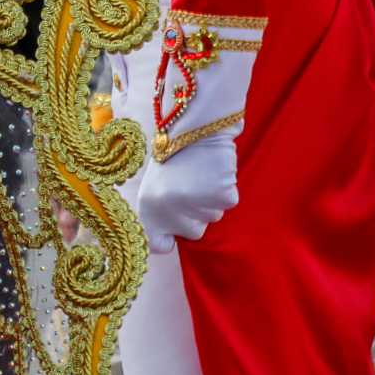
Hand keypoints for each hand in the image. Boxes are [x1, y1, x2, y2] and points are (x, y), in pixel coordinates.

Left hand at [134, 133, 239, 253]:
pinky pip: (226, 203)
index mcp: (148, 209)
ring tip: (199, 176)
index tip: (168, 238)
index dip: (165, 242)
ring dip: (208, 201)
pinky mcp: (221, 198)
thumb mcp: (153, 188)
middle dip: (192, 215)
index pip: (156, 244)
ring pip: (212, 217)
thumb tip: (164, 243)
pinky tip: (213, 173)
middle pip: (192, 233)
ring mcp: (198, 207)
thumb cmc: (172, 158)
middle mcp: (172, 213)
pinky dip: (223, 190)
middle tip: (188, 187)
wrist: (193, 130)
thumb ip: (158, 216)